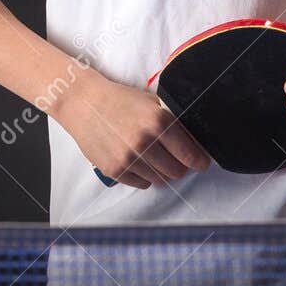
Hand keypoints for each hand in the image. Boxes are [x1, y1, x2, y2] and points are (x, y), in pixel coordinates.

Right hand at [53, 70, 211, 188]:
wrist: (84, 103)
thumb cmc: (120, 101)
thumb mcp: (151, 103)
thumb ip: (173, 122)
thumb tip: (195, 144)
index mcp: (158, 122)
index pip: (190, 155)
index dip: (199, 162)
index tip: (201, 163)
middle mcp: (144, 142)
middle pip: (177, 171)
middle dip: (179, 167)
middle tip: (174, 160)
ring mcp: (128, 158)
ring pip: (160, 179)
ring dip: (161, 172)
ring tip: (152, 158)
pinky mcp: (114, 170)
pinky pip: (141, 183)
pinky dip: (144, 176)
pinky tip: (137, 162)